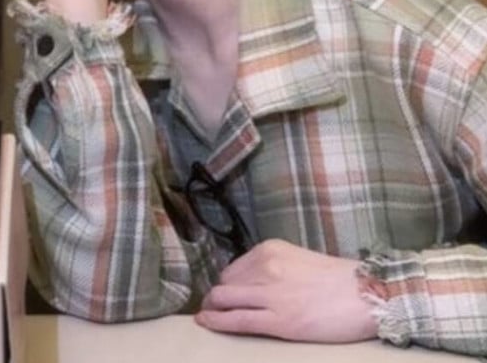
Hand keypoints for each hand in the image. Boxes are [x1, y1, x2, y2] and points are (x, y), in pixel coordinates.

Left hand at [195, 239, 377, 342]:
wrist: (369, 295)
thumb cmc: (339, 280)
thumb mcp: (298, 259)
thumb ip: (273, 267)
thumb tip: (251, 283)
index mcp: (269, 250)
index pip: (233, 269)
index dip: (228, 285)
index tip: (228, 294)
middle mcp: (265, 267)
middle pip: (224, 283)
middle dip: (216, 297)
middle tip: (213, 308)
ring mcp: (270, 294)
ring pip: (222, 299)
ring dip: (212, 309)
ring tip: (208, 317)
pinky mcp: (279, 320)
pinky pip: (235, 320)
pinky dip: (216, 322)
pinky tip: (205, 323)